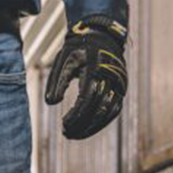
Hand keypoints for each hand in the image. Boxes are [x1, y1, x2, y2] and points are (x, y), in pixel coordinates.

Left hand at [45, 15, 127, 139]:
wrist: (101, 36)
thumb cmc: (78, 50)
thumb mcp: (63, 61)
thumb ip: (57, 81)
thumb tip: (51, 102)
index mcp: (96, 69)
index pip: (87, 98)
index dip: (76, 115)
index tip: (64, 125)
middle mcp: (112, 77)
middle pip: (98, 107)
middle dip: (82, 124)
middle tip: (66, 133)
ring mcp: (119, 83)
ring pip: (109, 112)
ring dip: (92, 127)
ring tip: (74, 135)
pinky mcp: (121, 89)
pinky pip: (114, 110)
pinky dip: (101, 122)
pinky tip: (87, 129)